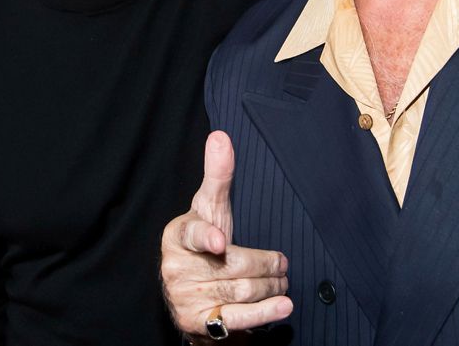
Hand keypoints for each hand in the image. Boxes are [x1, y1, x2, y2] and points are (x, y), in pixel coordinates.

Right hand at [160, 131, 292, 339]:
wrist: (192, 295)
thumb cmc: (207, 241)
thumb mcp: (210, 209)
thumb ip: (216, 176)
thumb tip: (220, 135)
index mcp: (176, 237)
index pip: (193, 235)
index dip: (207, 238)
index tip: (221, 241)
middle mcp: (176, 269)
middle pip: (232, 265)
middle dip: (266, 264)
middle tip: (283, 264)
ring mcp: (186, 298)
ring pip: (240, 290)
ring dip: (271, 285)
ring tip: (283, 281)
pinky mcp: (200, 323)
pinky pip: (237, 318)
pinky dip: (263, 313)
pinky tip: (283, 306)